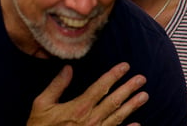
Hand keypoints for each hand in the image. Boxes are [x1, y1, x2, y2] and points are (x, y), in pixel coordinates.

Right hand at [27, 62, 148, 125]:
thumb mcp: (41, 105)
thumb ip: (56, 86)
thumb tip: (68, 68)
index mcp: (78, 108)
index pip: (101, 87)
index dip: (114, 75)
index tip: (126, 66)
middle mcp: (90, 120)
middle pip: (114, 101)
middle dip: (129, 88)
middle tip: (142, 79)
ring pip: (118, 117)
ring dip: (132, 106)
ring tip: (145, 96)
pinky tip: (138, 124)